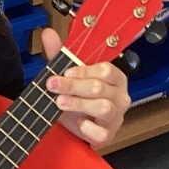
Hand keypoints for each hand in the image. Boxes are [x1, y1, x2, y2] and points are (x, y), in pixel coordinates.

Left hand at [40, 28, 131, 147]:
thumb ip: (62, 55)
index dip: (84, 70)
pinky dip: (88, 128)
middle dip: (73, 85)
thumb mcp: (70, 75)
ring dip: (79, 104)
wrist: (79, 125)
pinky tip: (78, 124)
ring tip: (60, 102)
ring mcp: (116, 117)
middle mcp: (120, 96)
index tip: (66, 71)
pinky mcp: (108, 135)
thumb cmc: (80, 97)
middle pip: (100, 87)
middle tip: (53, 85)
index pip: (106, 69)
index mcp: (115, 78)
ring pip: (103, 108)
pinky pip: (101, 132)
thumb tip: (48, 34)